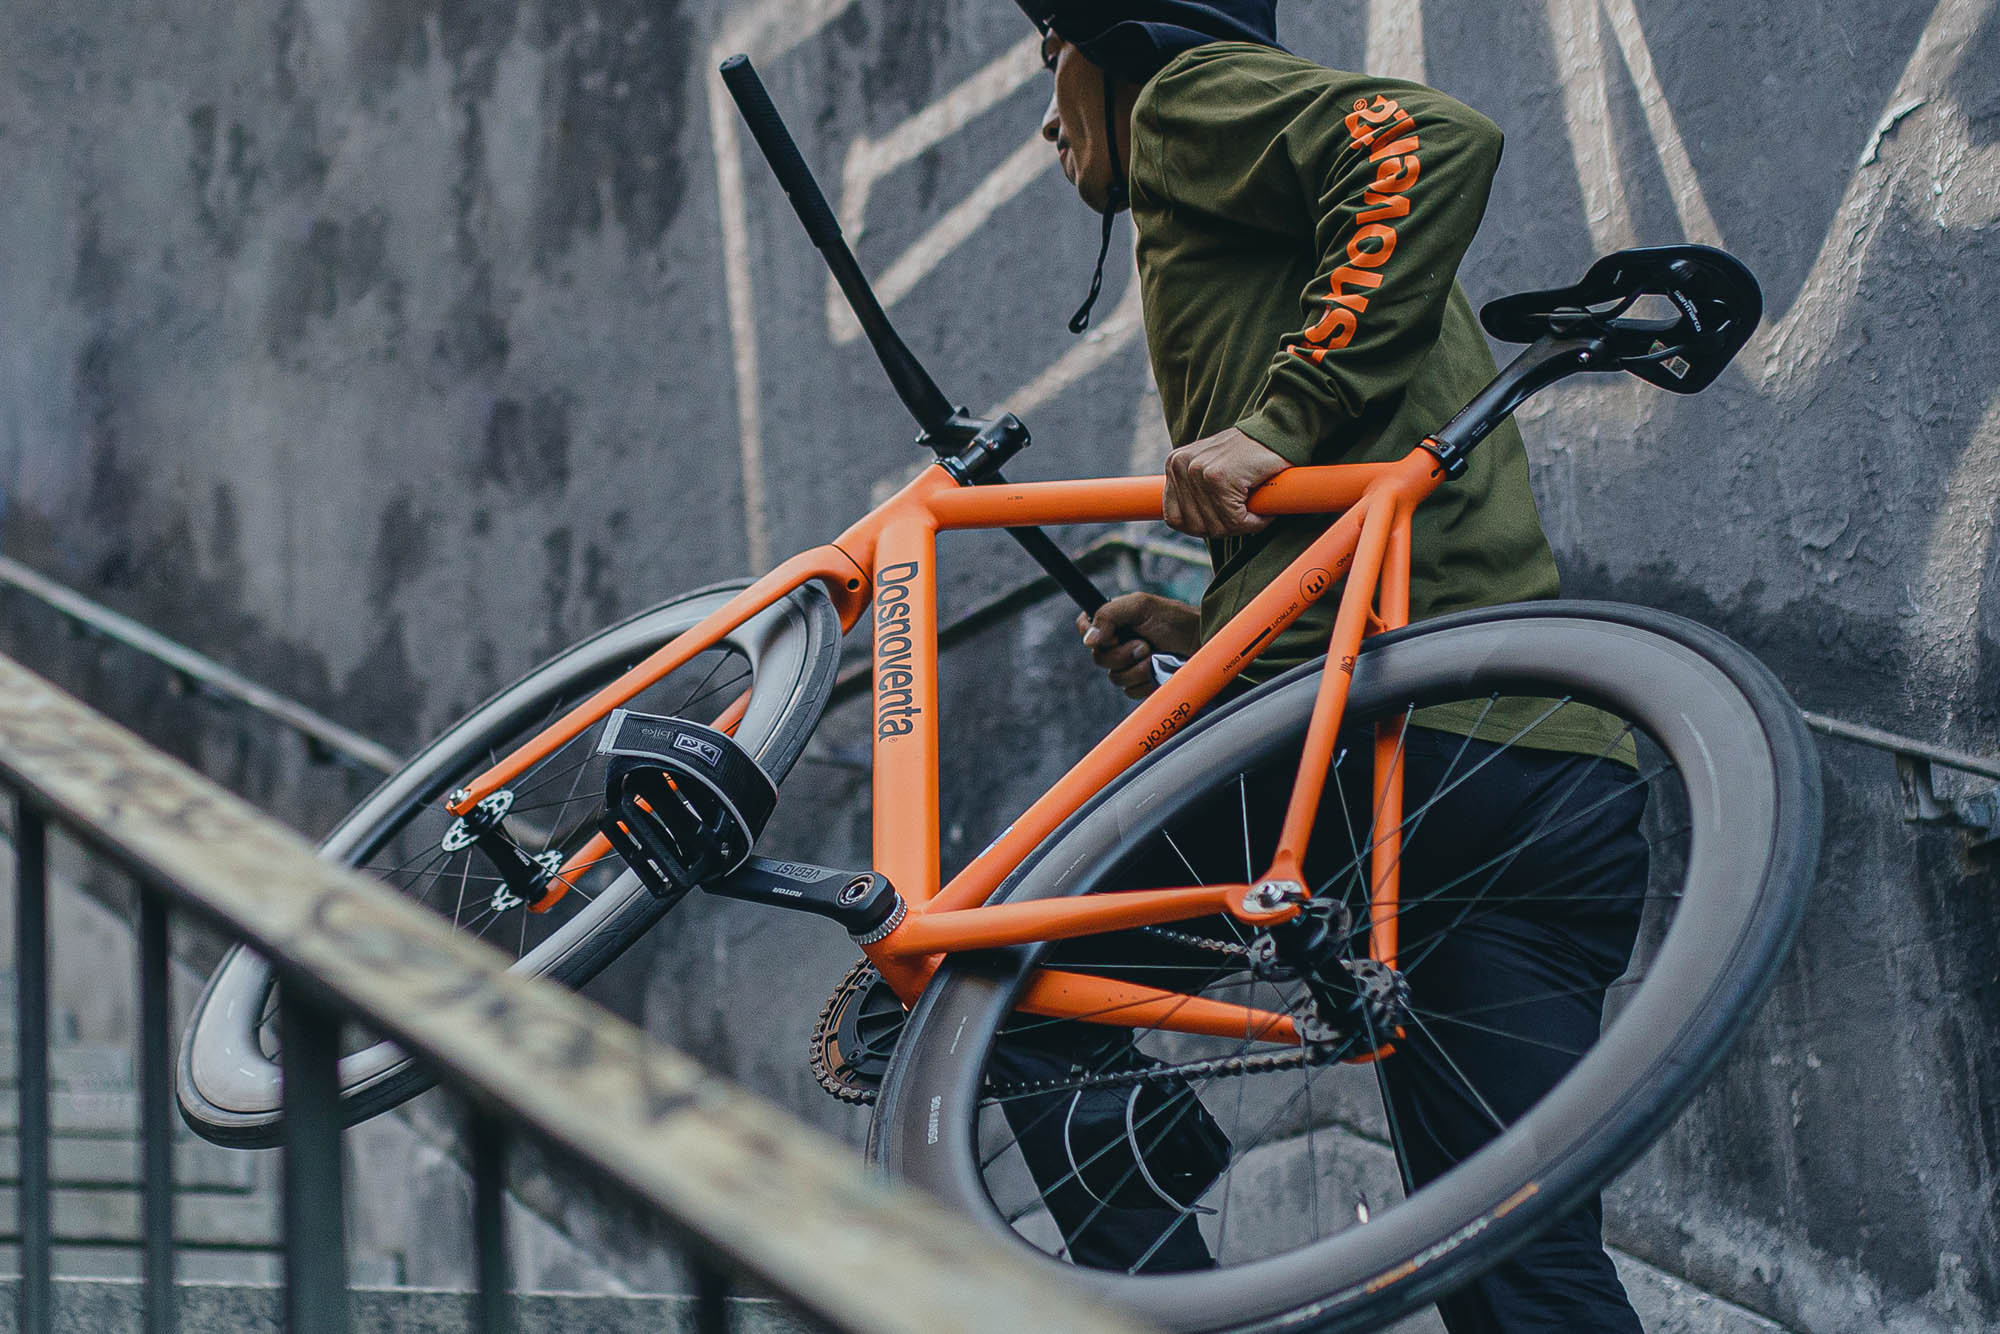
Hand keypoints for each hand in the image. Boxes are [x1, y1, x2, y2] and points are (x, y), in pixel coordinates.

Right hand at [1077, 593, 1200, 699]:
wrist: (1203, 643)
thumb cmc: (1176, 620)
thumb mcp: (1141, 606)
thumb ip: (1109, 615)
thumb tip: (1087, 640)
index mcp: (1115, 621)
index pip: (1084, 627)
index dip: (1092, 634)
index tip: (1112, 635)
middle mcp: (1119, 643)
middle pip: (1098, 658)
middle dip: (1122, 654)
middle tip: (1144, 645)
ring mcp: (1130, 665)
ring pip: (1115, 677)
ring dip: (1137, 669)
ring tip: (1156, 657)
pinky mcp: (1142, 684)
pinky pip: (1130, 691)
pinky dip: (1145, 682)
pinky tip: (1159, 672)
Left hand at [1163, 428, 1289, 537]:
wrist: (1279, 433)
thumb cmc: (1250, 456)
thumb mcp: (1212, 470)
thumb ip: (1195, 493)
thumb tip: (1190, 527)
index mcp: (1175, 464)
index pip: (1174, 518)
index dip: (1202, 527)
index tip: (1224, 520)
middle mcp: (1180, 465)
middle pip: (1195, 525)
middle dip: (1224, 528)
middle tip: (1245, 516)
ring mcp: (1197, 471)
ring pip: (1216, 525)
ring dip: (1241, 525)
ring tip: (1255, 509)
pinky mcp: (1218, 478)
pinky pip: (1234, 520)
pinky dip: (1252, 523)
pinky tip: (1261, 510)